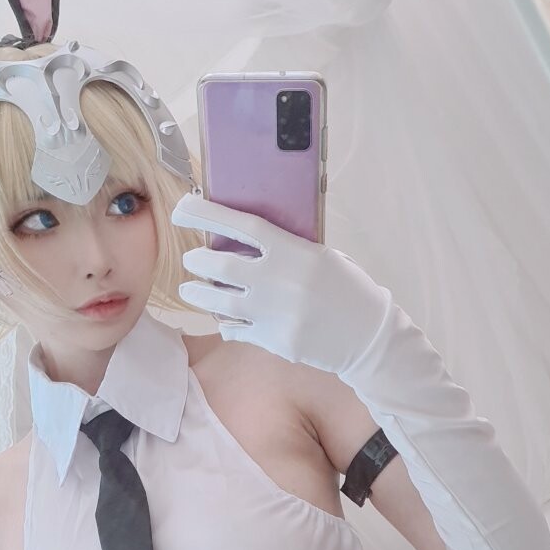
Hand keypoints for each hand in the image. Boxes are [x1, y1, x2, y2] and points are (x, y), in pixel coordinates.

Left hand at [170, 192, 391, 375]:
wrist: (367, 336)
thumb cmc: (347, 289)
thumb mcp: (322, 258)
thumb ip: (286, 249)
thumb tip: (243, 240)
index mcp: (293, 251)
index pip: (240, 225)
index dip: (206, 215)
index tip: (182, 209)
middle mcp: (279, 280)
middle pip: (220, 265)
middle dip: (196, 261)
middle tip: (190, 260)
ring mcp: (274, 313)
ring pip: (218, 301)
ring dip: (198, 294)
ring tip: (190, 290)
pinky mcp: (273, 340)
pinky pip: (235, 329)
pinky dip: (226, 322)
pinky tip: (225, 318)